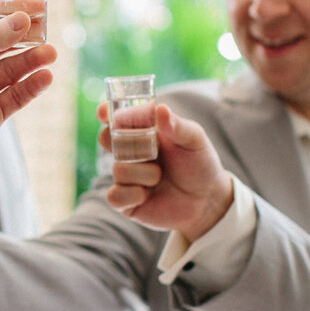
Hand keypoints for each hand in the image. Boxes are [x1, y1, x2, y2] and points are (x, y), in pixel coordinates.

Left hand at [0, 8, 56, 167]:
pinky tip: (46, 77)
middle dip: (22, 37)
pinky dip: (32, 86)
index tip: (32, 7)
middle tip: (46, 30)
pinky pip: (16, 96)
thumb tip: (21, 19)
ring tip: (51, 53)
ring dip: (31, 60)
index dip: (6, 13)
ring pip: (10, 70)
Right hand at [101, 104, 232, 240]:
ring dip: (145, 174)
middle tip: (152, 150)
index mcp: (142, 130)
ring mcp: (124, 176)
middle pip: (106, 139)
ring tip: (161, 177)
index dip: (105, 112)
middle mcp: (129, 151)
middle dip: (125, 143)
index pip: (116, 117)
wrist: (207, 199)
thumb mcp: (195, 140)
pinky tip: (147, 195)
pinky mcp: (124, 201)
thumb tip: (160, 109)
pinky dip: (134, 195)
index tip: (103, 112)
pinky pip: (114, 196)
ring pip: (118, 169)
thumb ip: (177, 125)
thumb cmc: (199, 163)